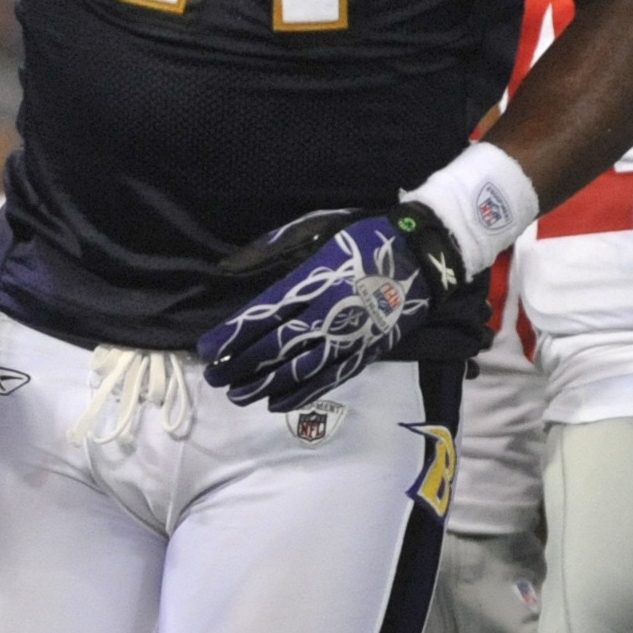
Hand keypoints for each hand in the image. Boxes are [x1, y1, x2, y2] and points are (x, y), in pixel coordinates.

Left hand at [197, 203, 462, 410]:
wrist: (425, 254)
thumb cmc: (363, 236)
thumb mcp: (315, 230)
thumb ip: (271, 250)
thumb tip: (228, 269)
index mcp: (312, 280)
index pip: (261, 315)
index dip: (231, 335)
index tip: (206, 349)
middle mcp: (327, 313)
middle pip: (274, 347)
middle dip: (240, 364)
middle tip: (214, 377)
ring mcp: (348, 337)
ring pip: (298, 370)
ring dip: (263, 385)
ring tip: (236, 395)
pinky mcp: (365, 352)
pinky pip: (328, 379)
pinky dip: (299, 394)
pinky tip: (275, 402)